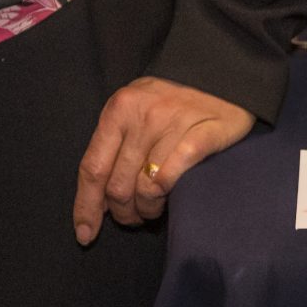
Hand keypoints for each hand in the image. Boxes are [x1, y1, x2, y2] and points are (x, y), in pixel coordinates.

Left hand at [75, 78, 251, 242]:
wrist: (221, 72)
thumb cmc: (170, 99)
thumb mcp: (133, 109)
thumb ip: (113, 146)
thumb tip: (96, 201)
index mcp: (119, 109)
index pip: (93, 167)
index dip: (86, 206)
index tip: (85, 233)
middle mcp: (144, 116)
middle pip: (118, 186)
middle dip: (122, 213)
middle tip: (131, 217)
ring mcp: (174, 124)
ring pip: (145, 189)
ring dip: (146, 210)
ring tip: (152, 209)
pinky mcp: (203, 134)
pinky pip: (172, 179)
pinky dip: (166, 197)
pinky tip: (169, 199)